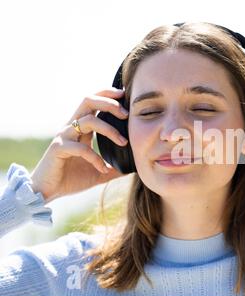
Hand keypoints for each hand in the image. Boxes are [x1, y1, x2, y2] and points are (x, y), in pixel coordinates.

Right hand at [29, 88, 129, 203]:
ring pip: (88, 121)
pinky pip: (81, 148)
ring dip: (109, 130)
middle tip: (126, 114)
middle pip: (88, 101)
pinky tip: (104, 168)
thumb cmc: (71, 179)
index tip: (124, 95)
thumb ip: (115, 168)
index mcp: (80, 128)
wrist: (48, 191)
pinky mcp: (58, 149)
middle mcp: (71, 128)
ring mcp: (64, 136)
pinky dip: (96, 158)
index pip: (93, 102)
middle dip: (109, 103)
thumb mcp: (100, 172)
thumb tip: (134, 169)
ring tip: (123, 142)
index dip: (107, 95)